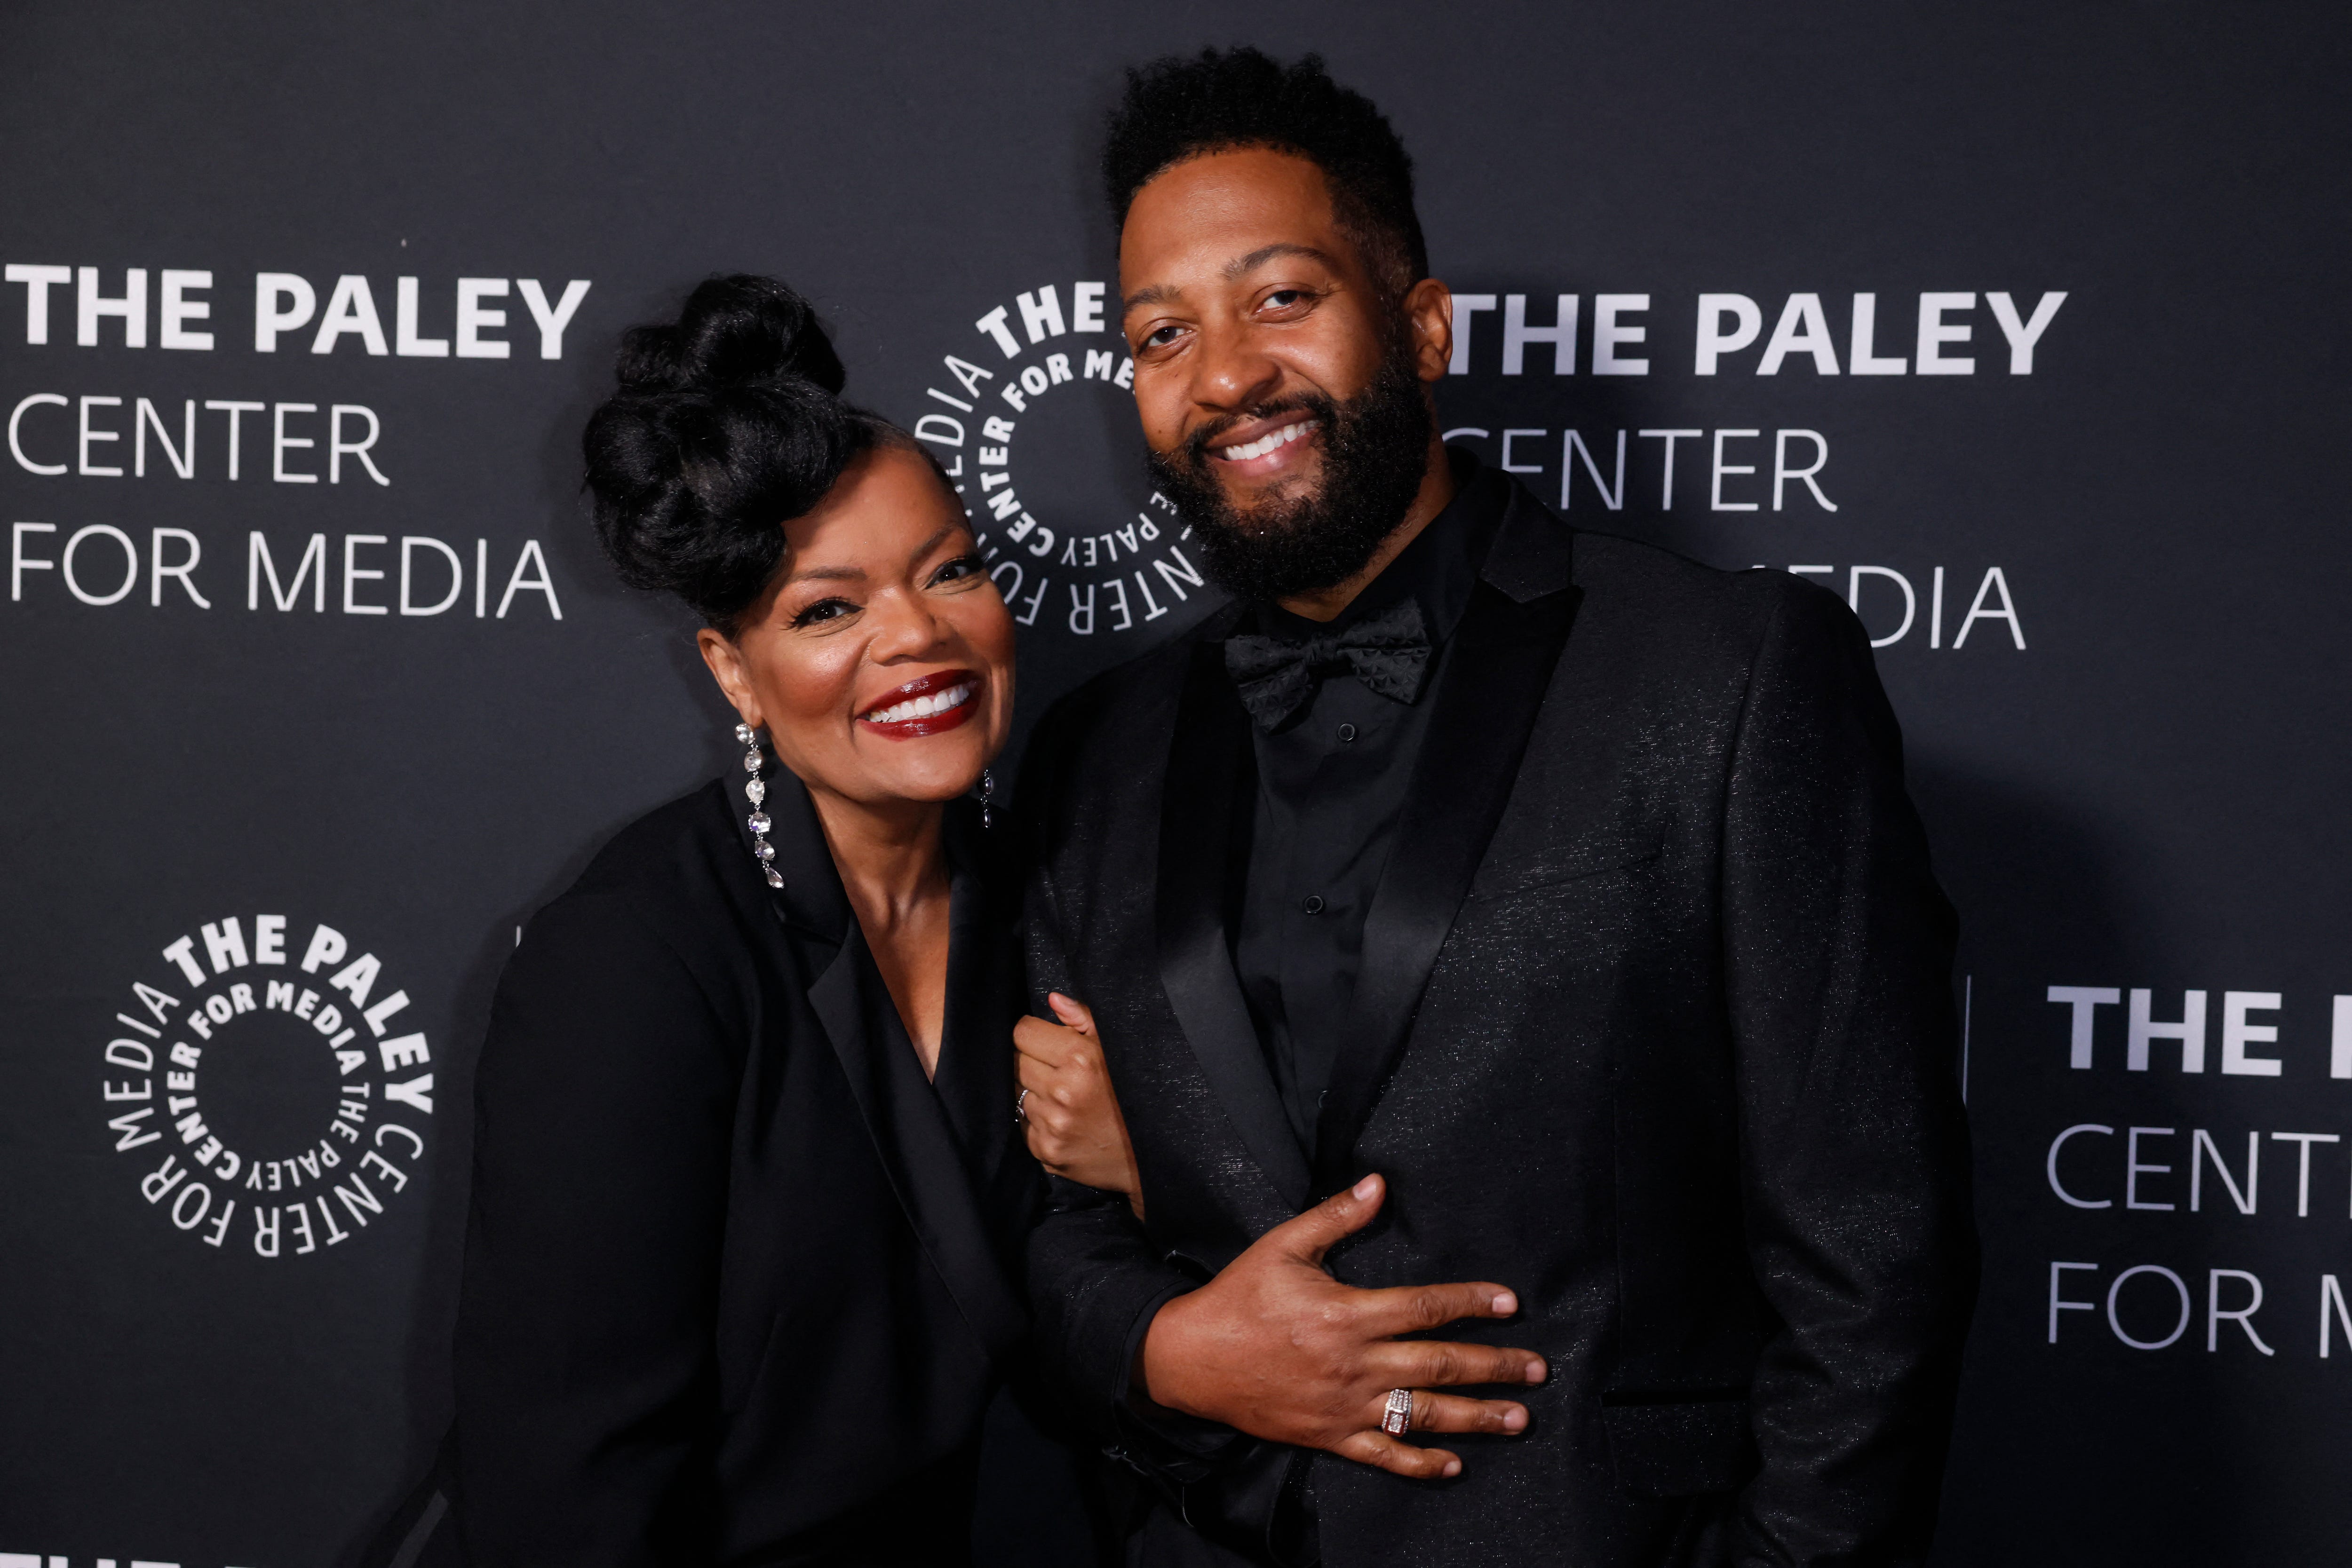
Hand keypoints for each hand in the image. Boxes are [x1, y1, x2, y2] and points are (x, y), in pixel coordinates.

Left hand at [1016, 994, 1145, 1216]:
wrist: (1150, 1155)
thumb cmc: (1135, 1093)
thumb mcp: (1118, 1047)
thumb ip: (1084, 1018)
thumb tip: (1052, 999)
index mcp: (1080, 1059)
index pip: (1022, 1032)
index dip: (1036, 1034)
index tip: (1051, 1042)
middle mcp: (1062, 1092)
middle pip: (1016, 1061)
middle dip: (1034, 1061)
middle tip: (1061, 1072)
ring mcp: (1052, 1124)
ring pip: (1017, 1092)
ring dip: (1036, 1092)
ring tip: (1067, 1098)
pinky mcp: (1046, 1150)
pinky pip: (1024, 1123)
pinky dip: (1038, 1120)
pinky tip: (1065, 1120)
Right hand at [1137, 1174, 1542, 1478]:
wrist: (1190, 1360)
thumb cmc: (1238, 1297)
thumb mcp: (1283, 1245)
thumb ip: (1335, 1216)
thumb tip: (1378, 1182)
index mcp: (1347, 1313)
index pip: (1424, 1307)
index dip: (1471, 1303)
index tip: (1510, 1303)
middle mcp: (1354, 1363)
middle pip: (1439, 1365)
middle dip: (1494, 1367)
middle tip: (1537, 1369)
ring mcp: (1344, 1405)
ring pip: (1423, 1415)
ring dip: (1476, 1418)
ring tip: (1518, 1418)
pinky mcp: (1329, 1436)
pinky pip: (1383, 1455)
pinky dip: (1420, 1463)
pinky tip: (1453, 1464)